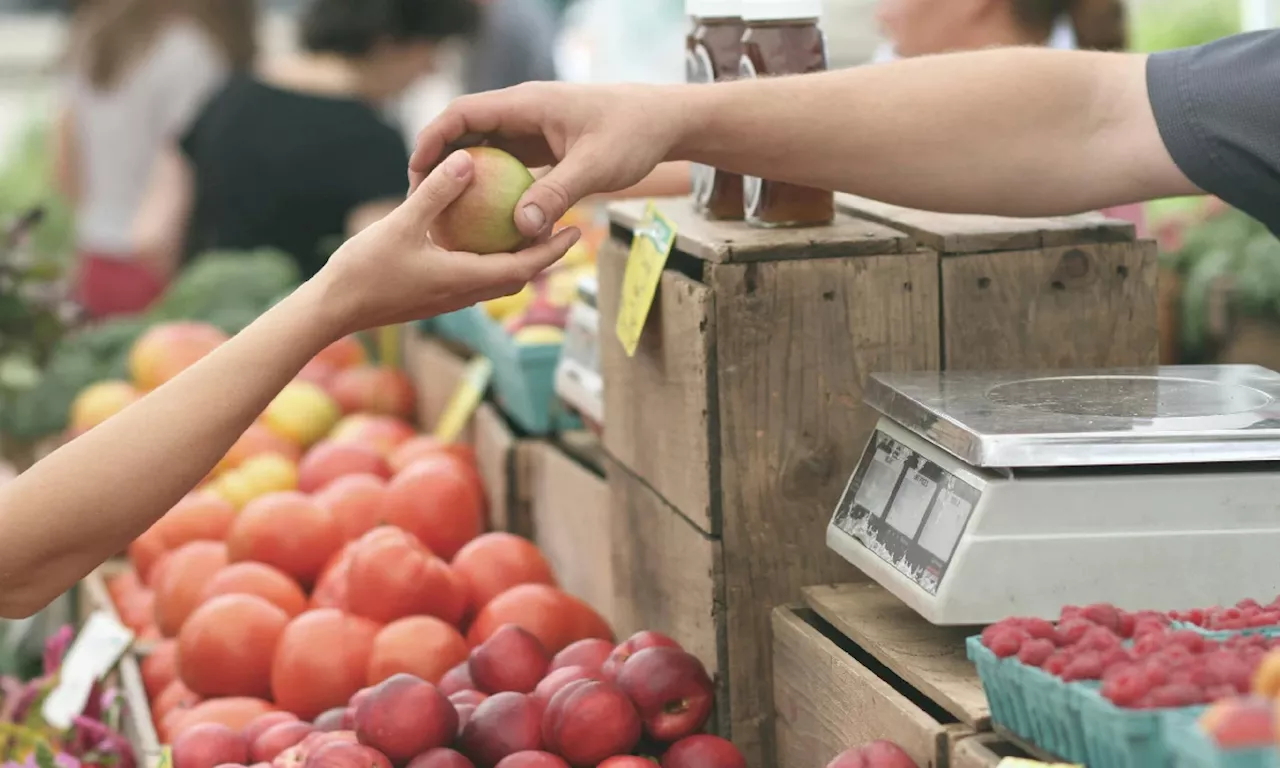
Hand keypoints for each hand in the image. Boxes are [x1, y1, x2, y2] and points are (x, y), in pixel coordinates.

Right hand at [316, 149, 580, 335]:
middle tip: (566, 227)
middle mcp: (463, 293)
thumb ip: (436, 193)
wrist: (332, 310)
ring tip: (531, 229)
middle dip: (545, 254)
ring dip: (518, 258)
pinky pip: (473, 276)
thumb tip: (468, 160)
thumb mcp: (401, 224)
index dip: (553, 250)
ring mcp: (448, 298)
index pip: (523, 267)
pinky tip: (480, 235)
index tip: (576, 230)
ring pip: (496, 279)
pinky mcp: (433, 296)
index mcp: (464, 279)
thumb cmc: (364, 270)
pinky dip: (489, 258)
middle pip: (518, 275)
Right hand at [409, 81, 689, 238]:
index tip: (416, 172)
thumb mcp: (595, 167)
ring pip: (485, 149)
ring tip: (445, 213)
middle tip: (420, 200)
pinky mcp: (544, 146)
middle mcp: (524, 112)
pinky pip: (508, 165)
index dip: (433, 139)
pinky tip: (486, 220)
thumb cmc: (634, 135)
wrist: (665, 121)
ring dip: (465, 177)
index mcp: (527, 104)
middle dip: (440, 162)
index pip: (463, 113)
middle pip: (466, 131)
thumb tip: (521, 229)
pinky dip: (493, 187)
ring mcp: (533, 129)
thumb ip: (557, 194)